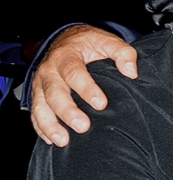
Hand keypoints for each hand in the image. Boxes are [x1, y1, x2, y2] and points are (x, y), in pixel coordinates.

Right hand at [30, 26, 137, 146]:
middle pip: (55, 93)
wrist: (66, 39)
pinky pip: (35, 112)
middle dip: (67, 112)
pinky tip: (50, 139)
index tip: (101, 104)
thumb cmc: (89, 43)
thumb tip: (131, 71)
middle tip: (83, 127)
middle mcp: (49, 70)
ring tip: (63, 140)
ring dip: (50, 124)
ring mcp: (40, 84)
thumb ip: (122, 52)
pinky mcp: (37, 94)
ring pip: (40, 105)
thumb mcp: (107, 40)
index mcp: (66, 56)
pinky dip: (40, 127)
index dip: (87, 89)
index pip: (74, 73)